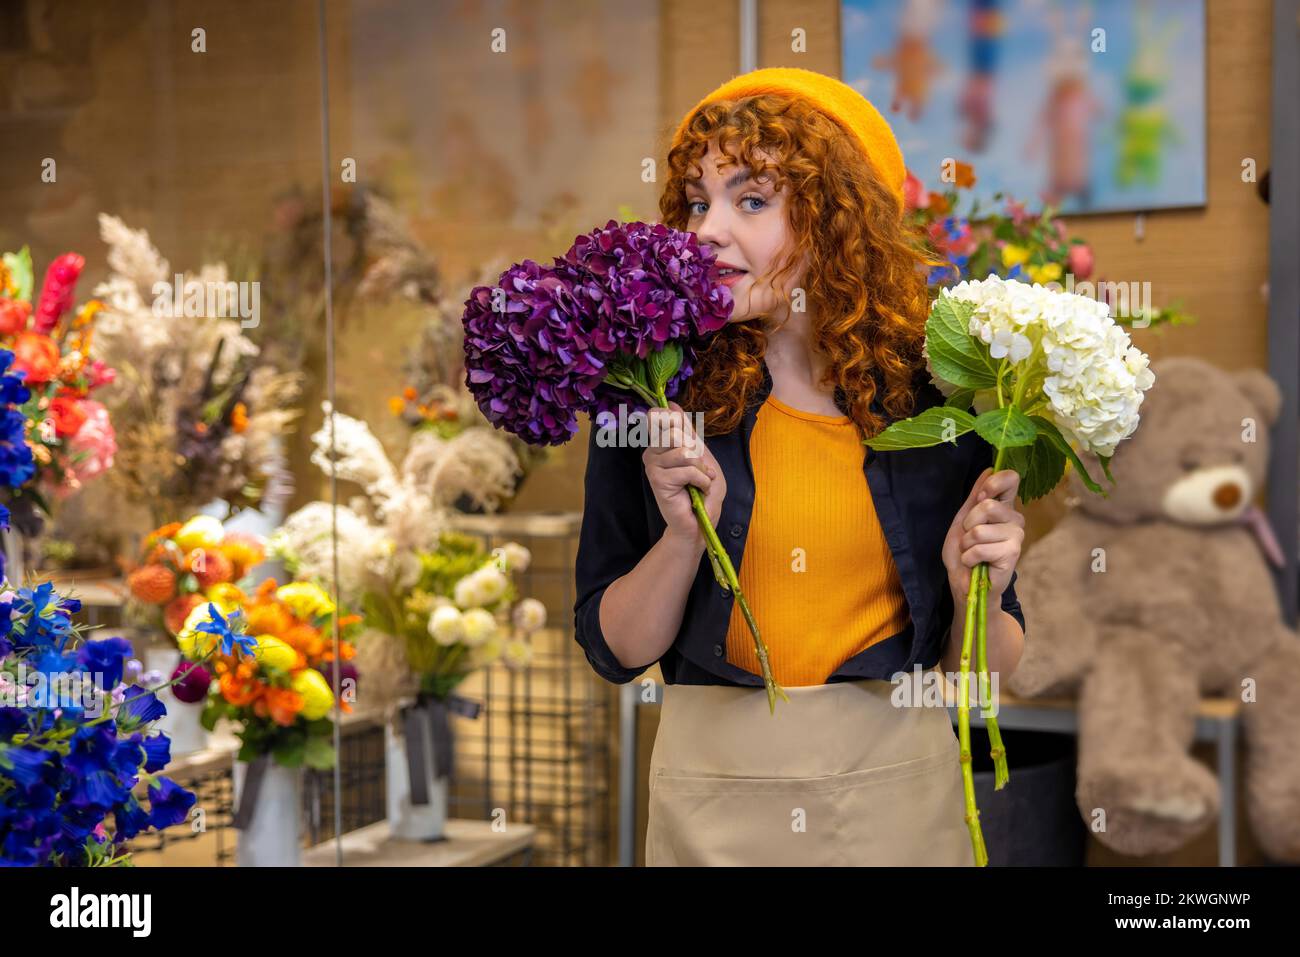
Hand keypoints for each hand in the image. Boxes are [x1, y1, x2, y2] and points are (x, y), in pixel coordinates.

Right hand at [642, 401, 725, 547]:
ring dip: (701, 469)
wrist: (700, 521)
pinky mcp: (657, 480)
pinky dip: (701, 480)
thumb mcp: (701, 453)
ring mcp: (652, 465)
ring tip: (700, 481)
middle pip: (675, 430)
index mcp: (661, 442)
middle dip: (696, 451)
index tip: (689, 441)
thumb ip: (687, 430)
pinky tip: (698, 490)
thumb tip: (672, 403)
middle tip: (698, 468)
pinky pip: (686, 470)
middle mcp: (652, 451)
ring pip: (684, 451)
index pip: (661, 415)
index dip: (676, 421)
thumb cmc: (702, 489)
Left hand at [941, 467, 1023, 607]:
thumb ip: (975, 496)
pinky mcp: (1012, 553)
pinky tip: (976, 564)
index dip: (993, 484)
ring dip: (966, 544)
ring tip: (972, 553)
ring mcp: (1016, 536)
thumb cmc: (965, 552)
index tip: (981, 497)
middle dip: (968, 524)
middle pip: (988, 505)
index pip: (1011, 479)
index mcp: (1003, 507)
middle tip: (969, 538)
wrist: (965, 584)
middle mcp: (1014, 519)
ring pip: (980, 530)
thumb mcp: (963, 520)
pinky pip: (980, 548)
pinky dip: (970, 557)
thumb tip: (988, 469)